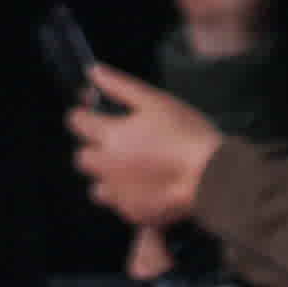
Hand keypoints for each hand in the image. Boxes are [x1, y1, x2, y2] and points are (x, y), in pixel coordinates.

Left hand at [63, 64, 220, 228]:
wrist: (211, 176)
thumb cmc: (187, 134)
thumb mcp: (155, 100)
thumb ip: (120, 86)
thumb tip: (93, 72)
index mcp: (110, 136)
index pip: (77, 122)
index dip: (83, 115)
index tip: (93, 114)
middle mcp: (107, 166)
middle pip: (82, 158)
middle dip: (94, 149)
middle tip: (119, 143)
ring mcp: (120, 194)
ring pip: (98, 187)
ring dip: (108, 178)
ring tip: (134, 170)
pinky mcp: (134, 214)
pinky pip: (121, 206)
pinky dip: (129, 198)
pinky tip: (149, 189)